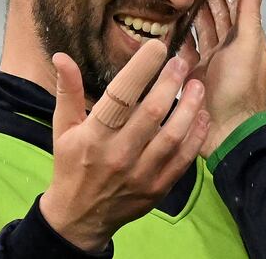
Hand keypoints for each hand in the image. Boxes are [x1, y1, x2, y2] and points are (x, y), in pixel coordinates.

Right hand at [39, 40, 209, 251]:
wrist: (79, 218)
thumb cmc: (71, 164)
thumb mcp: (63, 128)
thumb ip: (68, 91)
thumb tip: (62, 56)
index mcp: (93, 136)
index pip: (120, 97)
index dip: (141, 70)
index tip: (157, 47)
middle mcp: (118, 154)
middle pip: (152, 113)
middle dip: (171, 83)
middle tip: (183, 62)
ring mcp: (141, 174)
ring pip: (173, 136)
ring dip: (190, 108)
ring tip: (198, 85)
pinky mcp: (158, 188)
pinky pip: (183, 159)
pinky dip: (196, 136)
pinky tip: (202, 115)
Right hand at [186, 0, 265, 156]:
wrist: (226, 129)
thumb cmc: (241, 87)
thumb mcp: (249, 46)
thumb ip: (250, 16)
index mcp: (249, 43)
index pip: (240, 10)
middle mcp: (230, 51)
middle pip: (220, 19)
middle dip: (211, 0)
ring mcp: (211, 63)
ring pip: (203, 32)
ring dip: (194, 15)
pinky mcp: (194, 75)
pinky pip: (186, 51)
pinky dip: (180, 37)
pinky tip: (170, 25)